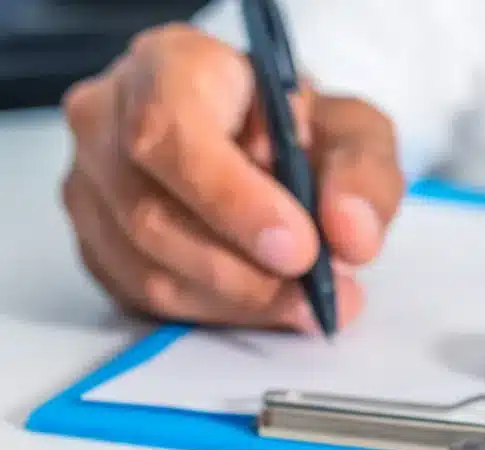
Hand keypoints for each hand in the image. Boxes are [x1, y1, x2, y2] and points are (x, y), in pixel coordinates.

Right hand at [61, 24, 403, 331]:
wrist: (266, 147)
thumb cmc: (298, 129)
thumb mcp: (353, 131)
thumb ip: (362, 175)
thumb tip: (350, 236)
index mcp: (169, 68)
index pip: (171, 134)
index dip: (233, 201)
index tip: (299, 248)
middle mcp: (107, 123)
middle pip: (154, 217)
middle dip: (248, 274)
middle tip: (319, 295)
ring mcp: (90, 188)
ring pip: (150, 271)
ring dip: (241, 303)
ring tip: (308, 304)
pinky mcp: (96, 247)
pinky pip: (147, 301)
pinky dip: (219, 315)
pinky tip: (266, 305)